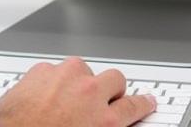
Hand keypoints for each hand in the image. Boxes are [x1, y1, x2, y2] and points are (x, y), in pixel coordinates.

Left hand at [0, 57, 155, 126]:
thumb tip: (106, 123)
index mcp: (103, 120)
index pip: (134, 107)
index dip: (143, 104)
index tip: (147, 101)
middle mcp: (88, 93)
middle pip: (116, 79)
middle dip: (112, 90)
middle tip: (102, 103)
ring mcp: (65, 77)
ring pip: (84, 70)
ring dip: (80, 83)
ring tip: (66, 102)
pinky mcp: (42, 69)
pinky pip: (55, 71)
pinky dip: (54, 81)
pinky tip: (45, 98)